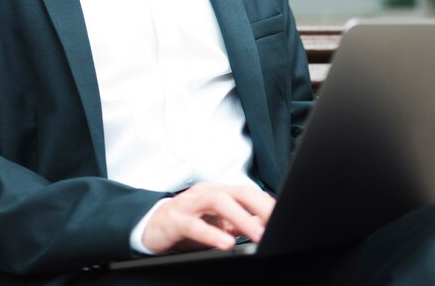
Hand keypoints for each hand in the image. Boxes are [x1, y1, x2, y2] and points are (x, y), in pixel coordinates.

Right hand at [141, 183, 274, 253]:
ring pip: (218, 202)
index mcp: (219, 192)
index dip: (265, 202)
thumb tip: (263, 226)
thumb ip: (237, 222)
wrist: (153, 226)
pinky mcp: (175, 218)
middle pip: (237, 192)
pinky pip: (194, 224)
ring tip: (256, 234)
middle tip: (275, 222)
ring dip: (240, 217)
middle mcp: (206, 192)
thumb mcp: (216, 224)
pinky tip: (225, 242)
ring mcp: (190, 203)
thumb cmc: (188, 223)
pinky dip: (211, 233)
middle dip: (259, 206)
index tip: (282, 215)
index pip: (247, 192)